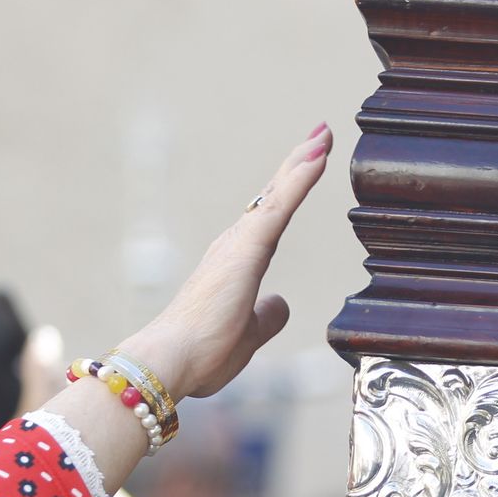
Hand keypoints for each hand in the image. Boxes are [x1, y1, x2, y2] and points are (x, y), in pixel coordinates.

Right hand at [119, 123, 332, 398]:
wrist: (172, 362)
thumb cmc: (202, 352)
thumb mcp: (249, 334)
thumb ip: (267, 317)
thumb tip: (281, 303)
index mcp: (236, 264)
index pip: (270, 218)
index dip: (290, 189)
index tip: (311, 162)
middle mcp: (233, 246)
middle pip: (272, 196)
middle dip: (297, 164)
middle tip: (322, 134)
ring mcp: (238, 244)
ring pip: (277, 194)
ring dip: (301, 162)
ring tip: (325, 135)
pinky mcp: (245, 250)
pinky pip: (279, 207)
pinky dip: (300, 179)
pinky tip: (318, 156)